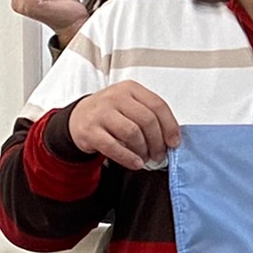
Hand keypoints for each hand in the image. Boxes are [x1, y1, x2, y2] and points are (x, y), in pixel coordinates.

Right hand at [67, 81, 181, 168]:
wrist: (78, 117)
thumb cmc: (111, 112)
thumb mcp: (131, 105)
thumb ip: (150, 115)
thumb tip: (171, 138)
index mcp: (130, 88)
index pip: (158, 105)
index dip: (170, 126)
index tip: (174, 142)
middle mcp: (115, 97)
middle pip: (147, 121)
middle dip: (157, 142)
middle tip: (159, 154)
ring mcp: (100, 113)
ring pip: (132, 133)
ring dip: (143, 150)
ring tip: (146, 158)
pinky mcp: (89, 130)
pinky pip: (113, 147)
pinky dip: (128, 158)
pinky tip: (136, 163)